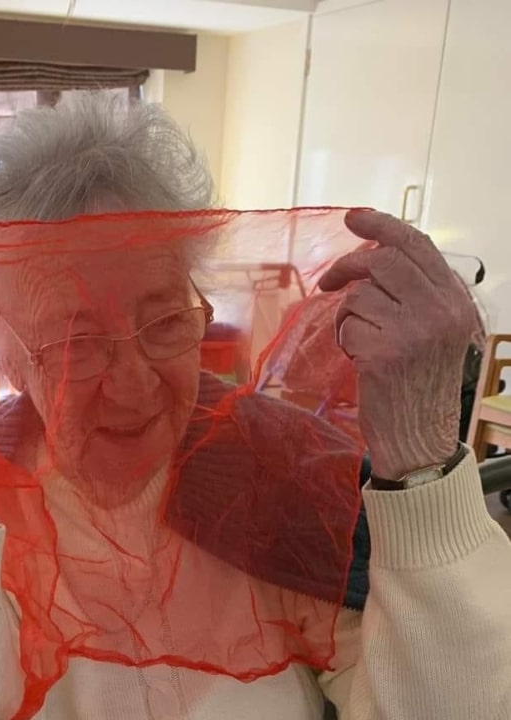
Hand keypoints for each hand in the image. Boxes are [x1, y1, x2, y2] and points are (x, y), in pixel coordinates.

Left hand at [318, 210, 476, 479]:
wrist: (420, 440)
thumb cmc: (419, 389)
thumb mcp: (433, 335)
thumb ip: (416, 297)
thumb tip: (375, 258)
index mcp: (455, 302)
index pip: (417, 245)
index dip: (381, 226)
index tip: (353, 218)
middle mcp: (440, 311)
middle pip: (383, 262)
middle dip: (347, 266)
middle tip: (328, 281)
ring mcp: (414, 331)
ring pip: (360, 294)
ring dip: (346, 314)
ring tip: (356, 339)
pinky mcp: (385, 353)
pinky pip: (348, 326)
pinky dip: (344, 339)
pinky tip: (359, 359)